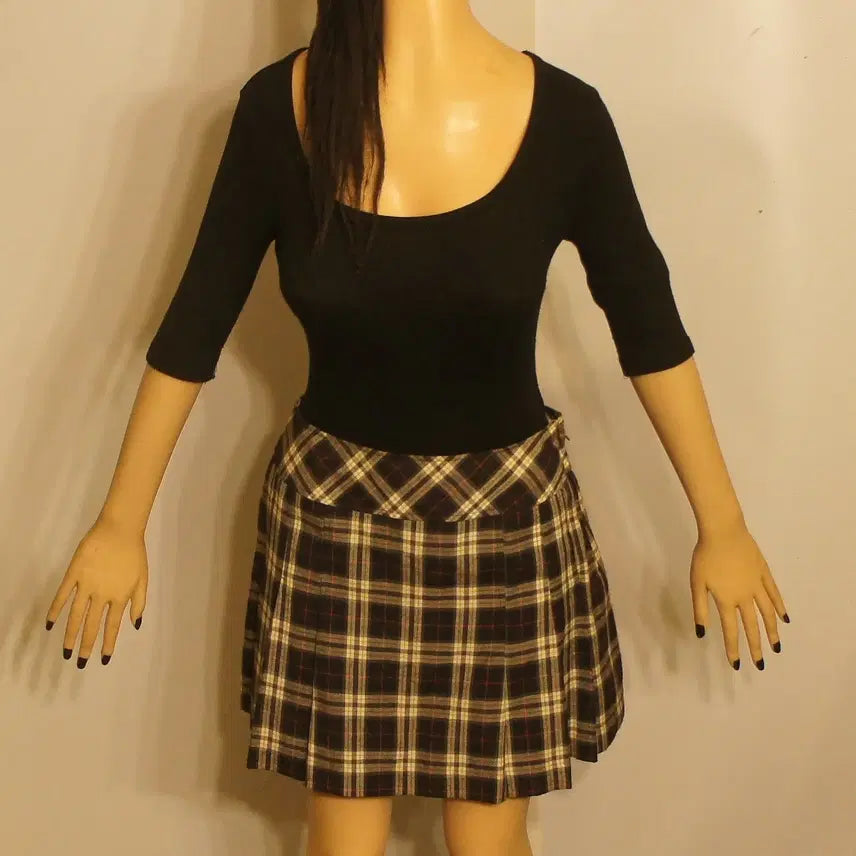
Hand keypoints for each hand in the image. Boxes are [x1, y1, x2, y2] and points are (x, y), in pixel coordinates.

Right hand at [44, 515, 148, 666]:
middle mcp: (102, 594)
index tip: (103, 659)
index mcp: (120, 596)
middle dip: (86, 646)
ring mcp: (86, 585)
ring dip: (70, 635)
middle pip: (92, 625)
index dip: (108, 644)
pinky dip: (55, 610)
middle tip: (80, 663)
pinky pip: (62, 595)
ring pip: (76, 615)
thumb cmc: (134, 553)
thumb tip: (135, 625)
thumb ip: (139, 602)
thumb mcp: (143, 578)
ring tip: (66, 651)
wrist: (120, 529)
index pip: (113, 626)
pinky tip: (49, 624)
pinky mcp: (74, 573)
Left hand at [690, 523, 788, 669]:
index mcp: (726, 600)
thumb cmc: (705, 556)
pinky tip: (784, 618)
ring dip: (772, 632)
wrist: (723, 531)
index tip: (737, 665)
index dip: (733, 649)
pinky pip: (774, 594)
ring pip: (768, 613)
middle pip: (752, 626)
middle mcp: (745, 596)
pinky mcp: (764, 572)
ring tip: (777, 646)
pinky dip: (780, 607)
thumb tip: (702, 633)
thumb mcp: (697, 583)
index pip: (731, 630)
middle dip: (756, 647)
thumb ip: (700, 609)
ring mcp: (757, 585)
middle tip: (761, 665)